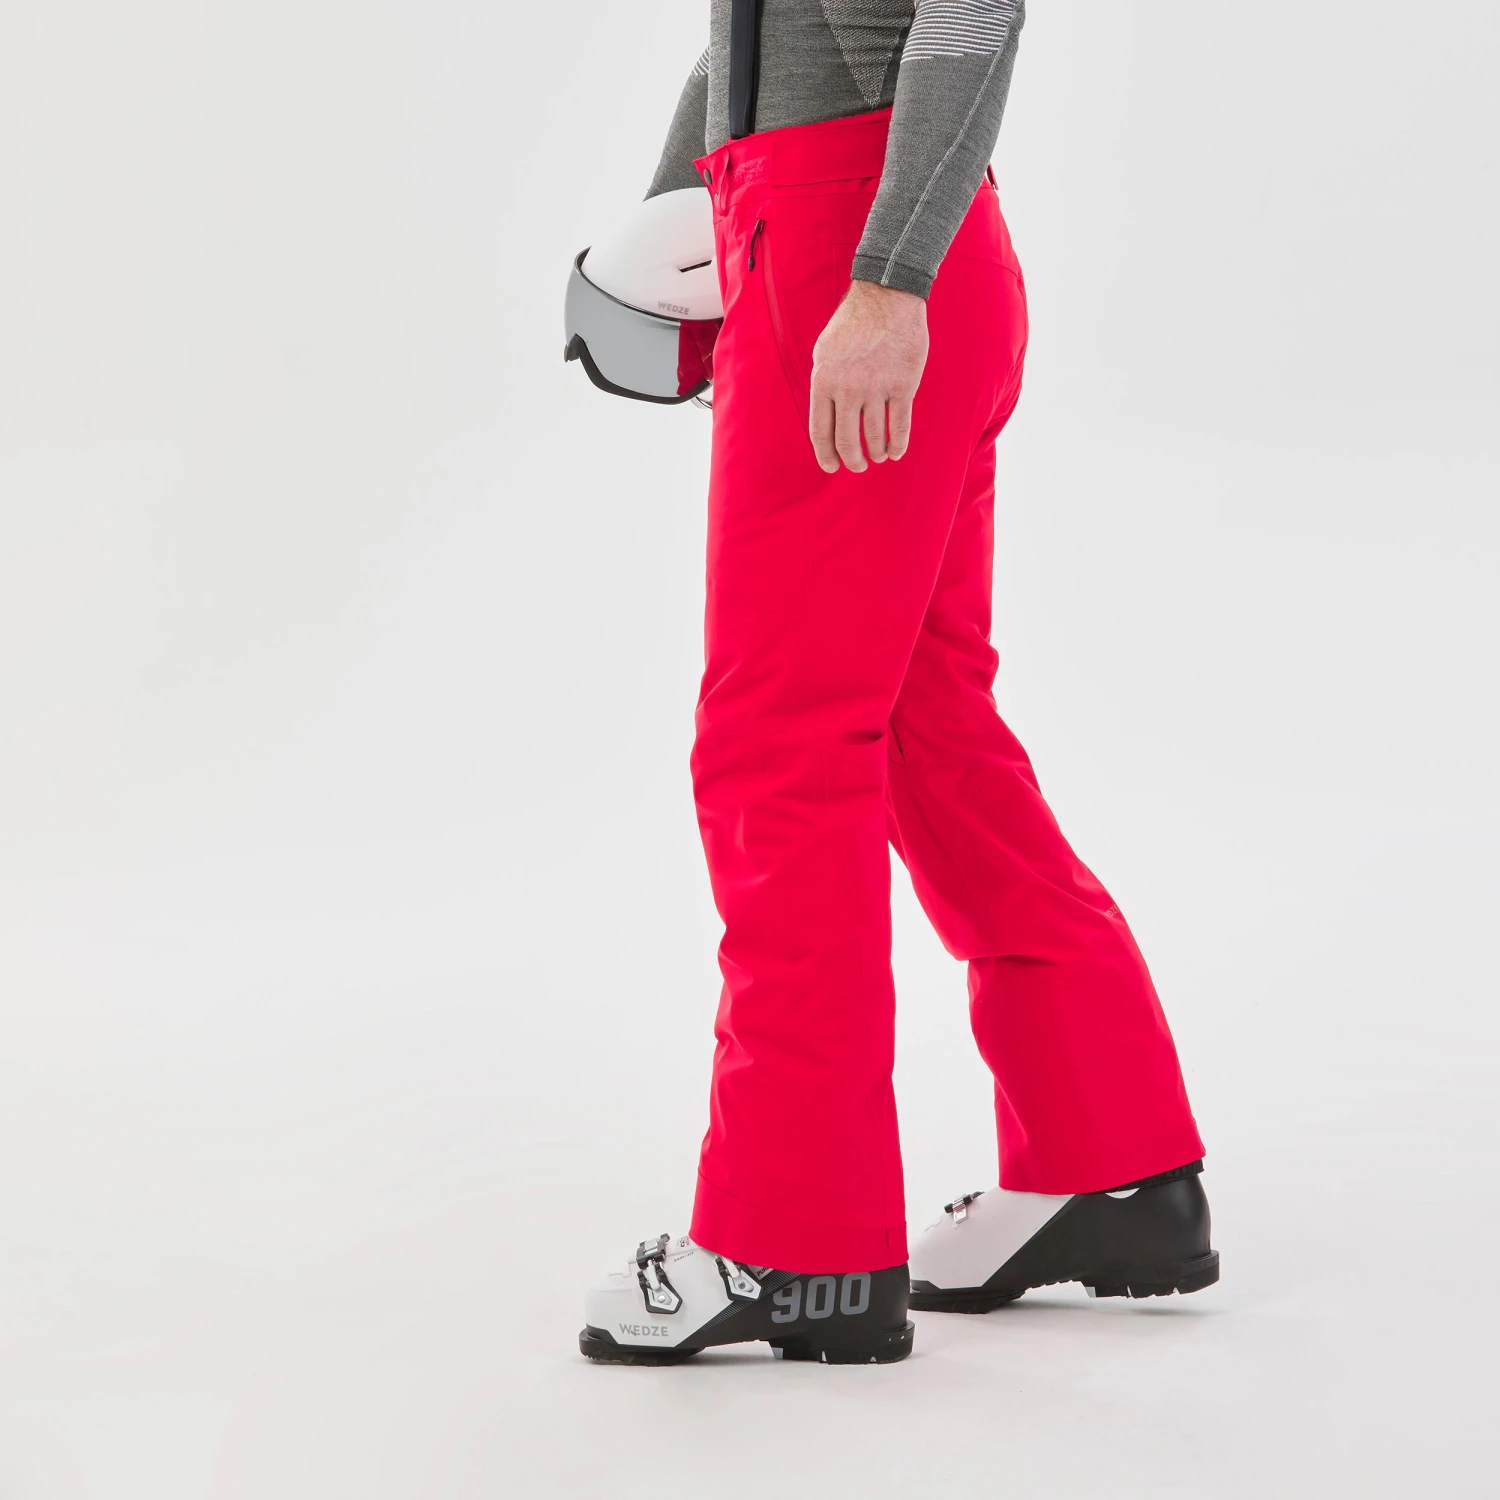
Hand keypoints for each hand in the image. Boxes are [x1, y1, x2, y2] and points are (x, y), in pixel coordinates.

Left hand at [809, 279, 928, 473]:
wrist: (886, 297)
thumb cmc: (853, 324)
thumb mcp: (824, 352)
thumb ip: (823, 385)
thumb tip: (825, 417)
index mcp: (824, 381)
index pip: (821, 432)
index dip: (826, 455)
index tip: (832, 467)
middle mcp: (847, 388)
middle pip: (847, 441)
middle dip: (852, 460)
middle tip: (858, 466)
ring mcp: (876, 387)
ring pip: (874, 437)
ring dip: (876, 453)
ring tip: (878, 456)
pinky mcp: (903, 385)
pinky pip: (900, 425)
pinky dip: (898, 444)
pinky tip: (896, 451)